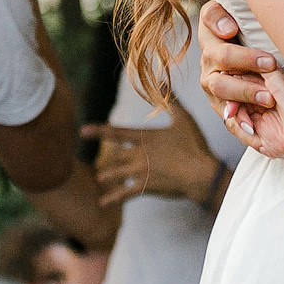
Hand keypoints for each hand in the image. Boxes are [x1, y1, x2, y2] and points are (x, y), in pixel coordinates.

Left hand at [87, 108, 221, 205]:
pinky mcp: (146, 187)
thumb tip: (162, 80)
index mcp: (146, 137)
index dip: (100, 131)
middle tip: (97, 159)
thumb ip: (171, 100)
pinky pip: (125, 193)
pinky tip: (103, 203)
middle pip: (116, 155)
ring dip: (109, 175)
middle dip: (107, 157)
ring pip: (117, 173)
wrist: (200, 173)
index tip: (84, 130)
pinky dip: (113, 198)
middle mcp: (139, 154)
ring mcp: (140, 172)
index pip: (118, 133)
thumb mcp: (183, 118)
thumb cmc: (194, 144)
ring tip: (101, 178)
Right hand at [197, 1, 283, 163]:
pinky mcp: (221, 105)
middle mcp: (210, 55)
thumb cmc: (268, 39)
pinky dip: (239, 123)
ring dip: (245, 91)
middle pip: (218, 56)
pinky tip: (252, 128)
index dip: (218, 22)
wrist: (269, 75)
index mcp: (216, 30)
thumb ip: (262, 8)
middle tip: (270, 63)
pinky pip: (226, 116)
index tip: (234, 28)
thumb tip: (246, 15)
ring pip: (220, 87)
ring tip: (268, 97)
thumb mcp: (265, 21)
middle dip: (244, 60)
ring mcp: (213, 81)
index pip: (210, 18)